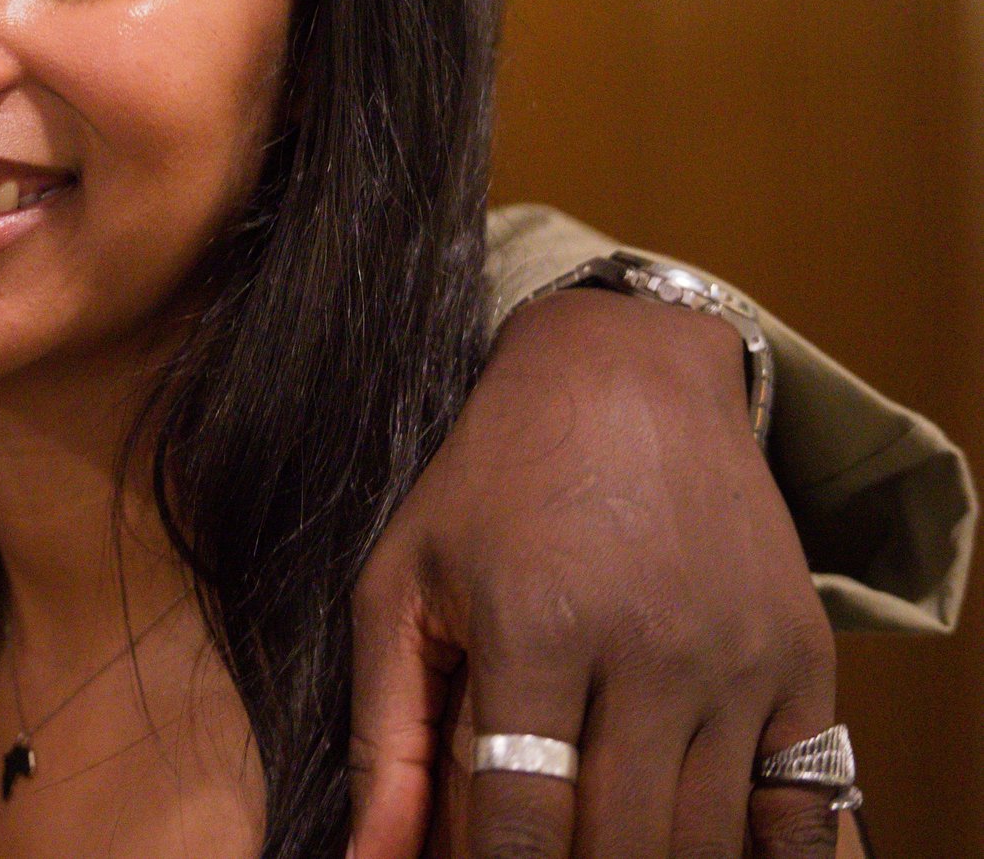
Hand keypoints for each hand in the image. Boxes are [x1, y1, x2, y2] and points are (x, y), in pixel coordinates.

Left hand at [348, 286, 841, 858]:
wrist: (626, 378)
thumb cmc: (492, 483)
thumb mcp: (403, 583)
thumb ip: (384, 731)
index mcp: (535, 627)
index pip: (523, 821)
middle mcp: (649, 649)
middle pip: (621, 845)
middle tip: (537, 855)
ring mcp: (738, 660)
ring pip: (708, 842)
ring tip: (597, 840)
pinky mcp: (806, 662)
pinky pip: (803, 810)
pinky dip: (757, 854)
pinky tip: (699, 845)